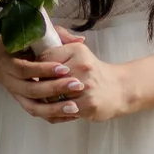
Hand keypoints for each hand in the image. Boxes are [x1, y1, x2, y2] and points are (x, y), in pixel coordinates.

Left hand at [0, 27, 132, 123]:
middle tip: (34, 87)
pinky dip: (54, 111)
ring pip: (51, 96)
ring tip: (41, 100)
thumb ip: (60, 42)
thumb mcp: (79, 52)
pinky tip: (53, 109)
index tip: (34, 72)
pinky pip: (61, 110)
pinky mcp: (87, 104)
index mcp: (77, 51)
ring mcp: (85, 86)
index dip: (37, 66)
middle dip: (39, 84)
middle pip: (46, 77)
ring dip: (44, 100)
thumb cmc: (93, 71)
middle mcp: (82, 66)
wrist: (119, 90)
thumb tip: (37, 43)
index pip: (45, 57)